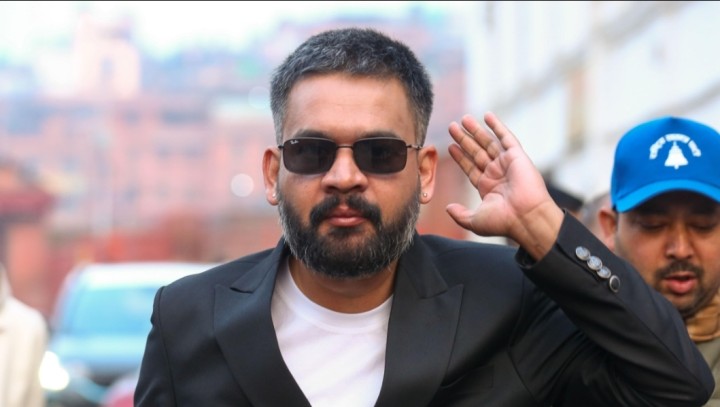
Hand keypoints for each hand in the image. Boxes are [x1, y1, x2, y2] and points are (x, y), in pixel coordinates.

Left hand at [446, 112, 562, 257]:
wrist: (526, 217)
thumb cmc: (503, 222)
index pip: (470, 168)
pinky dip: (497, 126)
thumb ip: (460, 214)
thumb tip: (448, 208)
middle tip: (452, 127)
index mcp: (488, 187)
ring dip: (476, 130)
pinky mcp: (517, 156)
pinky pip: (506, 137)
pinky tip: (487, 116)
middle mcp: (497, 174)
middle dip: (464, 139)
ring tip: (463, 119)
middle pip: (476, 152)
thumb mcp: (475, 221)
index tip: (450, 146)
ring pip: (488, 142)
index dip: (460, 157)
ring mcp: (507, 164)